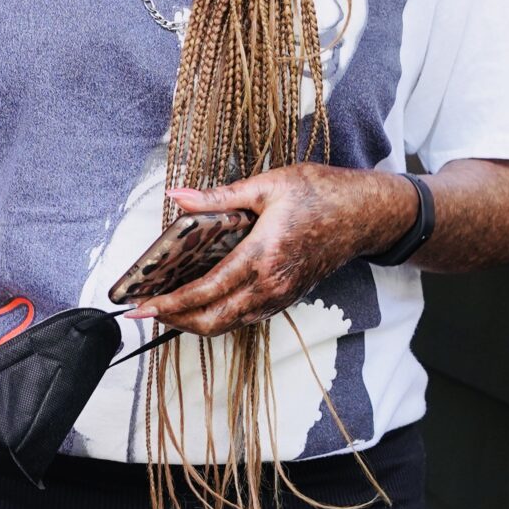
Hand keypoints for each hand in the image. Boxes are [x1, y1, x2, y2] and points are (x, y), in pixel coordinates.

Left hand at [131, 165, 411, 337]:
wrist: (366, 214)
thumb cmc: (322, 194)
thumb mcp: (269, 185)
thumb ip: (219, 197)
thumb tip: (178, 196)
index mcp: (262, 255)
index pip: (206, 292)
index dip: (170, 303)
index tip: (142, 305)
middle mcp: (271, 284)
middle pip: (213, 320)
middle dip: (174, 321)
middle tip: (145, 313)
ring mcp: (281, 295)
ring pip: (229, 324)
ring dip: (195, 322)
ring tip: (168, 309)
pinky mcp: (288, 296)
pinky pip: (246, 317)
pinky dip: (219, 316)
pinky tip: (204, 303)